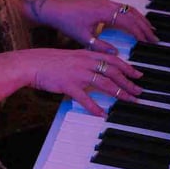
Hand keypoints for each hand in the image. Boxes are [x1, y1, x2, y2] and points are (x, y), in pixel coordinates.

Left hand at [21, 0, 157, 53]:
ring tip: (150, 31)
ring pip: (128, 9)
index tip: (148, 42)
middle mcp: (106, 4)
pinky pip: (122, 8)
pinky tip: (135, 24)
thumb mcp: (83, 38)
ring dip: (140, 19)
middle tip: (155, 39)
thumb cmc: (67, 22)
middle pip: (132, 14)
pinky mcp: (102, 3)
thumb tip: (116, 53)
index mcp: (103, 11)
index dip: (139, 32)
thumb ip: (100, 46)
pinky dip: (132, 15)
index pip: (127, 21)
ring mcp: (105, 2)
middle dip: (145, 26)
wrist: (55, 10)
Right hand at [27, 47, 143, 116]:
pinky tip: (103, 114)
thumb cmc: (48, 61)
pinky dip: (95, 107)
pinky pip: (85, 98)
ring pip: (104, 83)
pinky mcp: (68, 85)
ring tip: (129, 100)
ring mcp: (77, 74)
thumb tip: (97, 68)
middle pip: (112, 71)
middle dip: (128, 82)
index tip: (138, 74)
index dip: (127, 67)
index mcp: (85, 54)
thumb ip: (84, 61)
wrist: (31, 63)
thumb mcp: (70, 56)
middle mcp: (84, 62)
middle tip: (139, 91)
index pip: (112, 59)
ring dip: (119, 93)